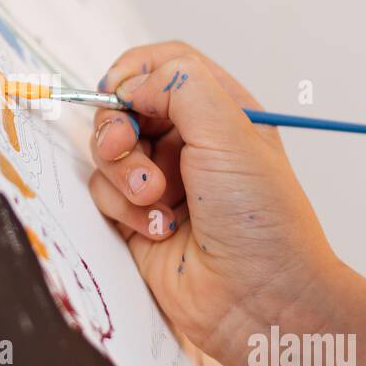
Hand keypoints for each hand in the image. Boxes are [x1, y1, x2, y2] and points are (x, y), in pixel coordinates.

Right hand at [88, 42, 338, 364]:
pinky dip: (125, 210)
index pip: (165, 66)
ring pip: (108, 153)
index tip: (120, 91)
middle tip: (125, 148)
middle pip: (126, 107)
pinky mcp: (138, 220)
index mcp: (221, 111)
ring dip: (125, 174)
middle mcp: (190, 143)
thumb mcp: (230, 130)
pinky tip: (160, 230)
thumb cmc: (260, 219)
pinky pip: (104, 195)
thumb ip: (178, 85)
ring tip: (156, 200)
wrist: (259, 300)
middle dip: (118, 127)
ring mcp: (163, 182)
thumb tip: (131, 84)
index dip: (135, 73)